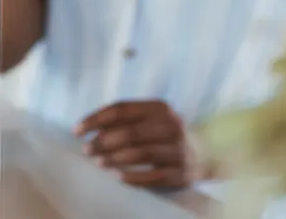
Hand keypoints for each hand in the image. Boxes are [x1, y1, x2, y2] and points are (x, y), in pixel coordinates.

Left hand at [75, 100, 198, 188]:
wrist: (208, 152)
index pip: (121, 109)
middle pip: (129, 132)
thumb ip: (126, 119)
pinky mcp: (182, 173)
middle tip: (87, 150)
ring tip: (98, 162)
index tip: (77, 130)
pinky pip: (152, 176)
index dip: (95, 119)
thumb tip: (91, 127)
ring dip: (113, 159)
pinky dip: (132, 177)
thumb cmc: (167, 133)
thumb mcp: (152, 118)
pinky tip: (116, 176)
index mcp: (160, 108)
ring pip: (140, 154)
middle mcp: (171, 126)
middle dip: (102, 142)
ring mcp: (179, 150)